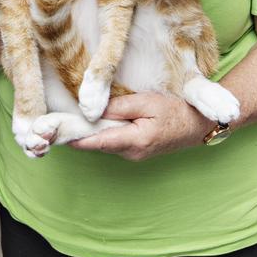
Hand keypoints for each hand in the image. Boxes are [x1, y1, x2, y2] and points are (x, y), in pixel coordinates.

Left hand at [69, 92, 212, 160]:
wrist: (196, 125)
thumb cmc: (174, 110)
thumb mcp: (147, 102)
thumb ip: (120, 107)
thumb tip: (95, 110)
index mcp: (135, 141)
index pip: (98, 142)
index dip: (77, 139)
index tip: (60, 135)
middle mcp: (132, 153)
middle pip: (99, 143)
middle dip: (82, 133)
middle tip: (61, 122)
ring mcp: (134, 155)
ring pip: (106, 142)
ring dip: (93, 132)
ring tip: (75, 118)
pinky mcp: (136, 151)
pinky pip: (114, 142)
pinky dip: (104, 133)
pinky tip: (98, 121)